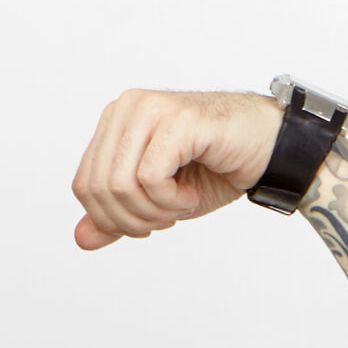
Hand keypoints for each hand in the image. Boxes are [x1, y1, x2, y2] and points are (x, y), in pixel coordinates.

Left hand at [70, 89, 281, 249]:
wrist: (267, 151)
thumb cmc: (214, 170)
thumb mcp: (156, 203)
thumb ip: (117, 218)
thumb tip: (80, 239)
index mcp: (115, 123)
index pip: (84, 185)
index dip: (111, 219)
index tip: (147, 222)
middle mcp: (127, 108)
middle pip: (97, 188)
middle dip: (130, 220)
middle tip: (165, 220)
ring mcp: (150, 108)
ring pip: (120, 184)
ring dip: (153, 211)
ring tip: (180, 206)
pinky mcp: (177, 119)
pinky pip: (150, 178)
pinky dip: (170, 201)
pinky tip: (191, 195)